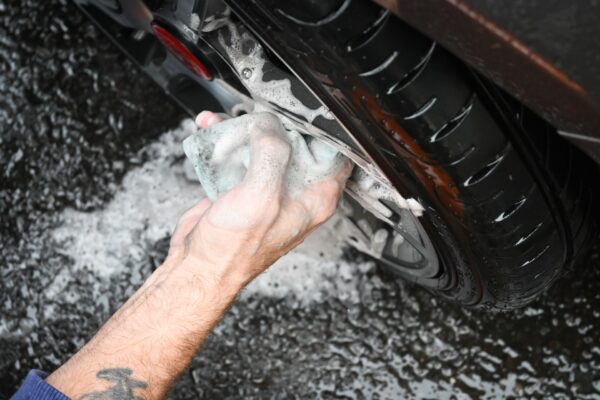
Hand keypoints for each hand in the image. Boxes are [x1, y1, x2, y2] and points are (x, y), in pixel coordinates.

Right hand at [168, 111, 352, 288]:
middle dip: (272, 122)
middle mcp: (295, 192)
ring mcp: (268, 188)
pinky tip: (209, 131)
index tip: (300, 109)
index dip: (320, 128)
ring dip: (240, 128)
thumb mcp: (261, 197)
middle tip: (255, 112)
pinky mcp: (242, 187)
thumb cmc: (234, 250)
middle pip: (294, 141)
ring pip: (262, 144)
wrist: (197, 267)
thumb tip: (268, 124)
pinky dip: (223, 140)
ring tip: (221, 122)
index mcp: (314, 198)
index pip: (334, 153)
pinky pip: (238, 154)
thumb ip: (272, 154)